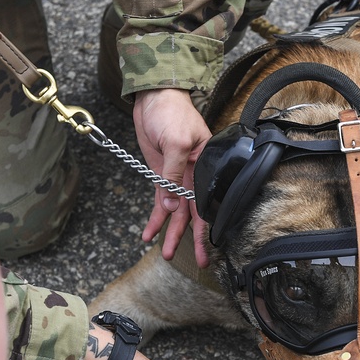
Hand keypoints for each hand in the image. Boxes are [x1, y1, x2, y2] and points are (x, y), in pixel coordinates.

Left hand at [133, 88, 211, 267]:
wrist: (153, 97)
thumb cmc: (171, 112)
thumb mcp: (175, 141)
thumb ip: (173, 174)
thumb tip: (172, 205)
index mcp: (206, 167)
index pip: (209, 203)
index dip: (209, 227)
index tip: (211, 249)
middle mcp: (194, 175)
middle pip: (194, 213)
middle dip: (194, 239)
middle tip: (200, 263)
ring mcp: (176, 177)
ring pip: (176, 212)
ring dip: (171, 233)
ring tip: (167, 253)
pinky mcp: (161, 175)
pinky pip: (160, 201)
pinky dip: (155, 217)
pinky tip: (148, 233)